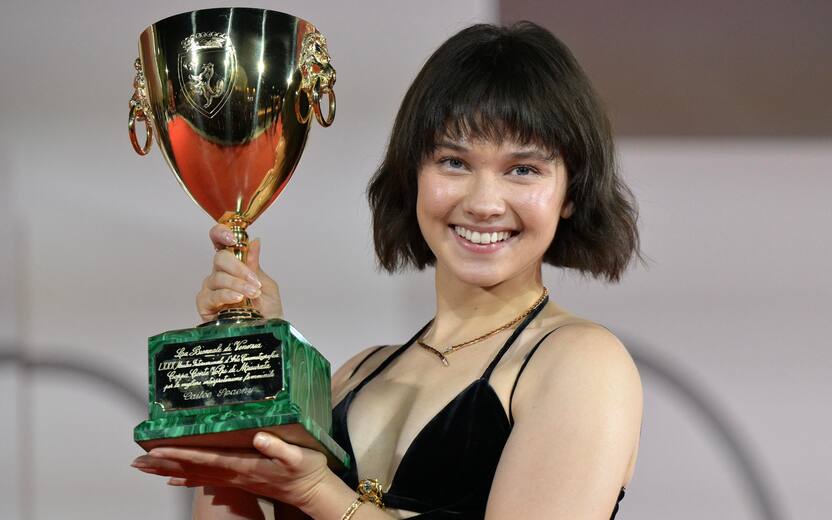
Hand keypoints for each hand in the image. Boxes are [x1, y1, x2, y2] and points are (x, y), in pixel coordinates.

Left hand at [131, 432, 331, 510]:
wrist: (312, 492)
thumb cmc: (307, 471)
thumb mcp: (299, 456)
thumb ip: (280, 447)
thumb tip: (260, 437)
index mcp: (246, 465)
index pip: (206, 459)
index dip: (181, 454)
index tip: (157, 450)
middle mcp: (236, 474)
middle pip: (193, 469)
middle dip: (164, 464)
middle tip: (137, 462)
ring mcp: (236, 478)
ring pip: (195, 475)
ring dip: (169, 471)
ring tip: (145, 468)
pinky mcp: (239, 480)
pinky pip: (206, 480)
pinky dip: (187, 479)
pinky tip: (173, 479)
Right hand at [196, 224, 282, 321]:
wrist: (264, 333)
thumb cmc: (266, 312)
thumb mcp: (266, 286)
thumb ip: (256, 266)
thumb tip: (255, 241)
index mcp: (234, 265)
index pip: (220, 242)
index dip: (221, 233)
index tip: (232, 238)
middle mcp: (220, 274)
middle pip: (219, 258)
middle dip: (238, 267)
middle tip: (253, 280)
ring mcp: (211, 289)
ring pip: (217, 277)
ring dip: (237, 284)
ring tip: (252, 294)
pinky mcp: (205, 305)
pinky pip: (212, 295)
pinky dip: (226, 294)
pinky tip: (237, 298)